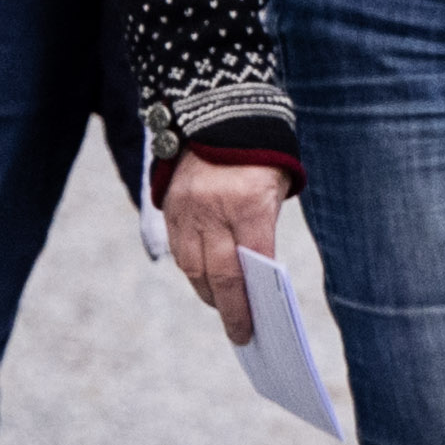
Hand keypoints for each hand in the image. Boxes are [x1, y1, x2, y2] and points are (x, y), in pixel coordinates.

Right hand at [156, 147, 288, 341]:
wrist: (220, 112)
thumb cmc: (260, 156)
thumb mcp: (275, 190)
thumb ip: (264, 229)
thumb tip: (257, 275)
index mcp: (247, 206)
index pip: (248, 267)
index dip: (249, 303)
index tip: (252, 330)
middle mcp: (212, 211)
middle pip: (217, 275)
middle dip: (229, 308)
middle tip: (239, 331)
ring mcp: (187, 210)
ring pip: (192, 267)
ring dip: (207, 292)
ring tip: (222, 307)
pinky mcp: (170, 207)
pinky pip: (178, 250)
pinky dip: (192, 270)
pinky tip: (205, 281)